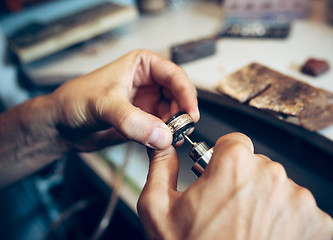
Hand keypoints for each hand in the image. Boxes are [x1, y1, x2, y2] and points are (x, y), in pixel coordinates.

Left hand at [52, 49, 198, 150]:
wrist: (60, 126)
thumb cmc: (75, 101)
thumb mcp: (103, 105)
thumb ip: (132, 120)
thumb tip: (162, 134)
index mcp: (142, 66)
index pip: (174, 75)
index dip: (186, 93)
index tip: (191, 113)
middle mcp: (148, 84)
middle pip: (178, 97)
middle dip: (181, 114)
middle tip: (180, 130)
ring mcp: (147, 105)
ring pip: (172, 116)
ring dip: (174, 129)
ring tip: (170, 139)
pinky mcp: (143, 124)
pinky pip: (162, 131)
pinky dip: (165, 140)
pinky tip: (162, 145)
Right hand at [137, 133, 332, 239]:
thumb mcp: (158, 209)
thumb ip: (160, 168)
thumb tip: (163, 148)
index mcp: (235, 164)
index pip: (233, 141)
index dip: (222, 159)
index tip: (219, 175)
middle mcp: (271, 175)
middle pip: (256, 163)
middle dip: (242, 180)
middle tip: (227, 208)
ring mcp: (298, 199)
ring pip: (277, 185)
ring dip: (264, 199)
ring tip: (246, 225)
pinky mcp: (317, 221)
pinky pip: (298, 208)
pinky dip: (285, 218)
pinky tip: (265, 235)